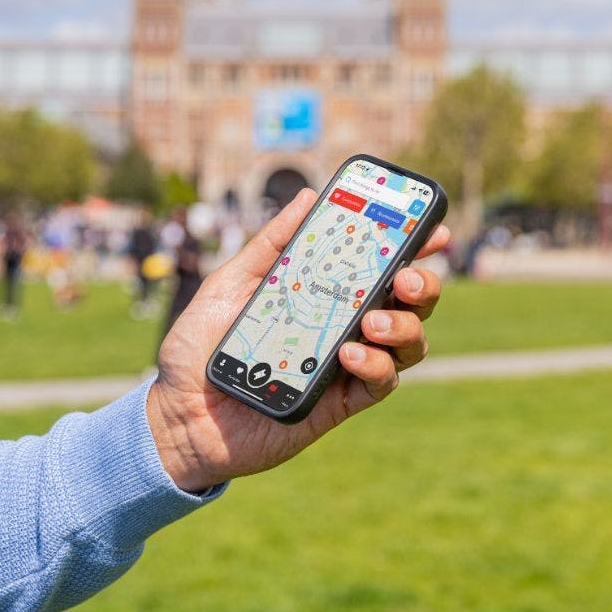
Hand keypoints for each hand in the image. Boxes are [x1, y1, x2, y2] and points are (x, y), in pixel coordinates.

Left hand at [147, 189, 449, 492]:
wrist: (179, 414)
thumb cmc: (201, 347)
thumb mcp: (230, 284)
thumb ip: (272, 245)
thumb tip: (309, 196)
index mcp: (324, 295)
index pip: (380, 267)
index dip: (414, 248)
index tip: (432, 230)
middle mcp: (344, 327)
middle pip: (409, 303)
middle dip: (422, 285)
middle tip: (407, 276)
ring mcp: (346, 366)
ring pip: (408, 343)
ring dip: (404, 325)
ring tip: (373, 320)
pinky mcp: (340, 404)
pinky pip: (380, 383)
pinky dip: (375, 365)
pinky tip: (350, 352)